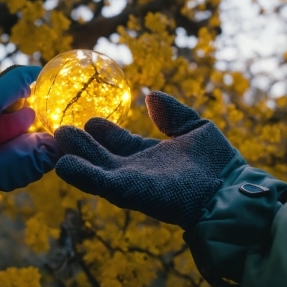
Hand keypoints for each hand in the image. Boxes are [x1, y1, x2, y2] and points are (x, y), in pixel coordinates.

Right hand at [55, 91, 242, 228]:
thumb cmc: (218, 163)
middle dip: (81, 142)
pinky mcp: (127, 191)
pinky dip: (79, 174)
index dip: (103, 131)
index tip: (89, 119)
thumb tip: (150, 96)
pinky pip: (98, 182)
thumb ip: (173, 113)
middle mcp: (135, 168)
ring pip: (93, 167)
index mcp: (149, 154)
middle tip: (61, 129)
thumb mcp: (196, 128)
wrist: (229, 188)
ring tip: (58, 138)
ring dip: (76, 154)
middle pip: (100, 154)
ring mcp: (129, 180)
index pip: (119, 141)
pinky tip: (63, 164)